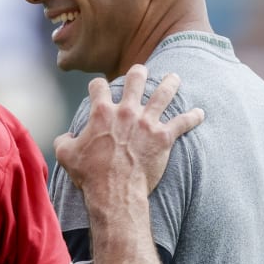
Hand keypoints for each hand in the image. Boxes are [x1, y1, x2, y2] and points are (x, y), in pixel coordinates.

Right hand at [53, 64, 204, 195]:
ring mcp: (147, 123)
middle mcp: (126, 111)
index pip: (98, 86)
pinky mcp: (163, 137)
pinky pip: (183, 123)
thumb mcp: (65, 155)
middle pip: (136, 80)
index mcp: (101, 112)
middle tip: (141, 71)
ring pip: (163, 94)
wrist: (114, 191)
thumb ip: (63, 139)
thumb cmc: (89, 174)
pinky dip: (193, 117)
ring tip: (174, 78)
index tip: (99, 88)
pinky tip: (200, 113)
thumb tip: (67, 136)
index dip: (97, 86)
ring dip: (170, 84)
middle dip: (138, 72)